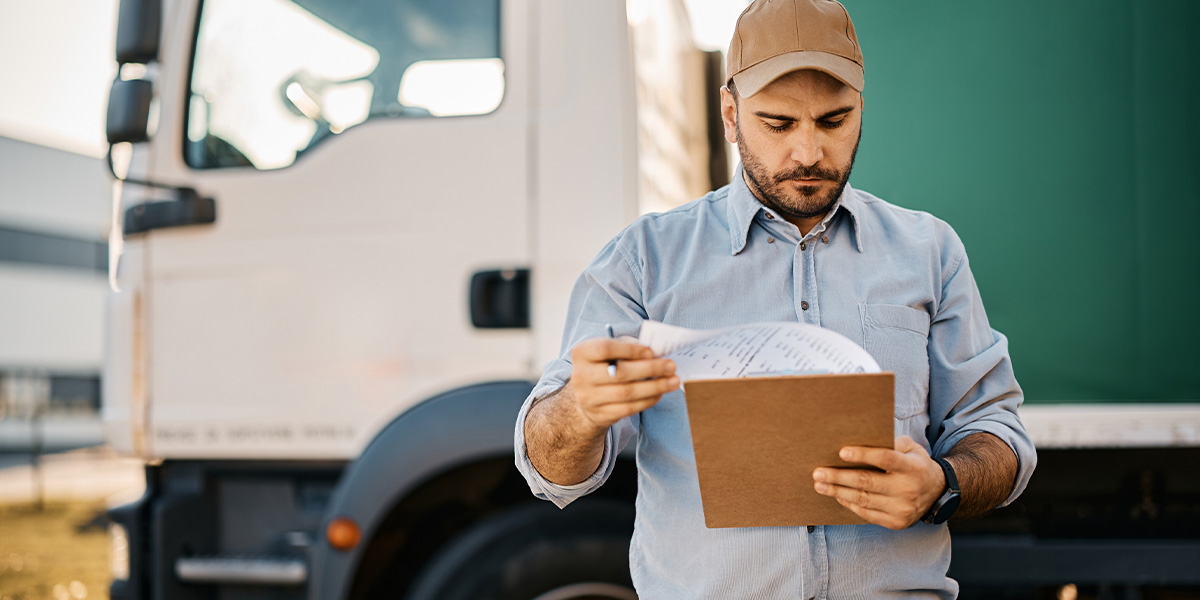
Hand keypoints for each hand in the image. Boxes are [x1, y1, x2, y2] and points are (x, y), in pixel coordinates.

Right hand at [566, 337, 677, 430]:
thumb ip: (629, 346)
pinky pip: (629, 408)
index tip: (652, 351)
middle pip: (620, 373)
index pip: (605, 349)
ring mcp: (589, 398)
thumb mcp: (610, 351)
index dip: (630, 350)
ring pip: (627, 393)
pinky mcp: (600, 415)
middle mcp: (581, 376)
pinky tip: (660, 393)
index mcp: (582, 353)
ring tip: (673, 381)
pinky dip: (648, 400)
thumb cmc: (604, 366)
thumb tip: (656, 352)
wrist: (586, 396)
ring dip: (655, 386)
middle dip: (650, 369)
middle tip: (671, 366)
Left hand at [812, 435, 944, 529]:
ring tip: (820, 485)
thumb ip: (891, 443)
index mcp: (913, 467)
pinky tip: (837, 496)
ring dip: (838, 492)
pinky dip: (849, 504)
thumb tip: (859, 438)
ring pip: (863, 500)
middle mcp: (908, 489)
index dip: (863, 455)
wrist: (937, 493)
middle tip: (818, 472)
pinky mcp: (896, 523)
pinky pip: (867, 514)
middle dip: (839, 477)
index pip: (885, 458)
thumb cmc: (916, 465)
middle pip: (867, 482)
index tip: (841, 452)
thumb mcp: (911, 449)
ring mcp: (902, 509)